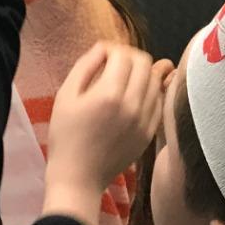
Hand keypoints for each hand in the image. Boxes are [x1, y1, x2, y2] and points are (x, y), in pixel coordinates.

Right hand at [43, 43, 168, 221]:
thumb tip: (103, 48)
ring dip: (142, 72)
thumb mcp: (65, 95)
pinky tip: (134, 95)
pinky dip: (149, 91)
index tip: (102, 55)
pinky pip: (158, 101)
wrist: (79, 176)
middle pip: (145, 63)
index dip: (111, 49)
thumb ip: (85, 66)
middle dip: (130, 56)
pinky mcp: (150, 132)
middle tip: (114, 64)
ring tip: (125, 78)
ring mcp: (145, 120)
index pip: (123, 55)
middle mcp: (132, 105)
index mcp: (108, 94)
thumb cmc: (65, 134)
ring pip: (156, 80)